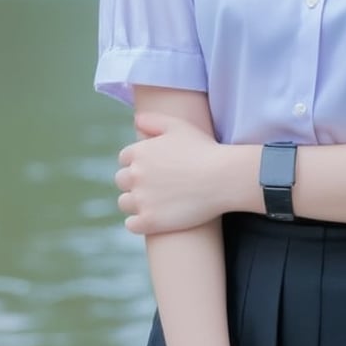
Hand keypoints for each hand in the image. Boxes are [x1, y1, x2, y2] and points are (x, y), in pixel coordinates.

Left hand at [115, 111, 224, 234]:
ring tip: (154, 202)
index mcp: (139, 152)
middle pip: (122, 180)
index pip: (125, 158)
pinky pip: (131, 224)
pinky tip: (153, 218)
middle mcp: (135, 175)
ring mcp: (141, 199)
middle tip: (155, 186)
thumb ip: (154, 120)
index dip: (139, 163)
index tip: (154, 168)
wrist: (223, 178)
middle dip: (135, 182)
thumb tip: (136, 120)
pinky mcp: (150, 221)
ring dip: (135, 202)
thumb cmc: (205, 149)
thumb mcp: (180, 126)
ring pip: (125, 203)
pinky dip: (139, 222)